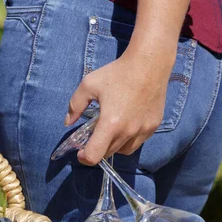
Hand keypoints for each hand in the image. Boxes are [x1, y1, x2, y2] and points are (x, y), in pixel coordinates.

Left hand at [64, 51, 173, 165]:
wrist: (149, 63)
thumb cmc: (116, 72)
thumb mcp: (88, 85)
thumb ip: (75, 105)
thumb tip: (68, 122)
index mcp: (110, 124)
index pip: (94, 156)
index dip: (84, 158)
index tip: (80, 151)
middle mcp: (128, 131)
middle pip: (108, 154)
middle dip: (97, 148)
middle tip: (93, 135)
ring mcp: (143, 130)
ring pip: (124, 151)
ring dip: (113, 146)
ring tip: (110, 130)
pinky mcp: (154, 126)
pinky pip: (137, 142)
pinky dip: (128, 139)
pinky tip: (125, 124)